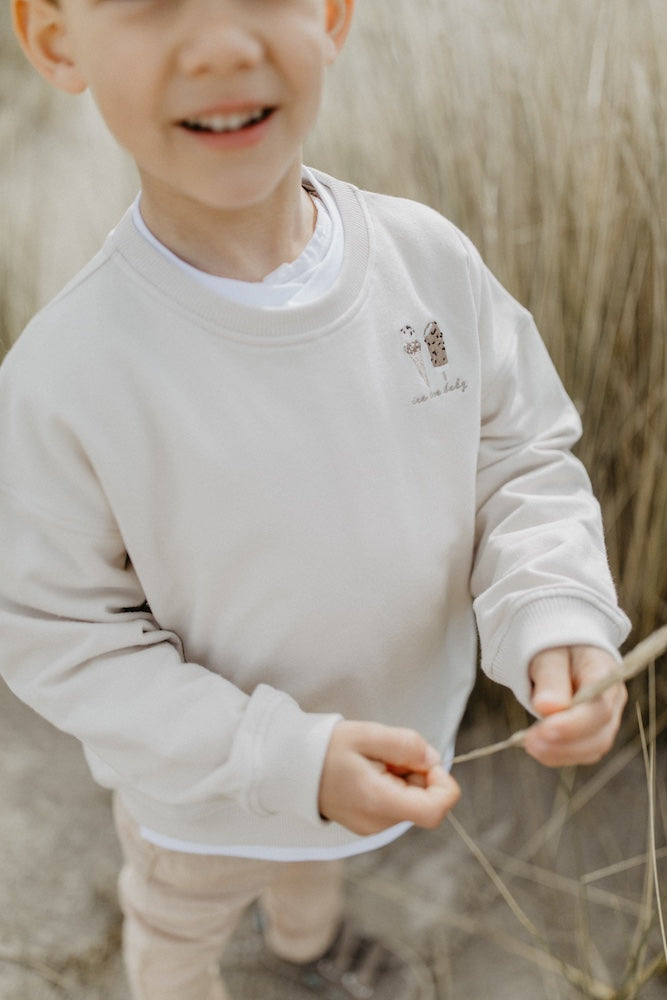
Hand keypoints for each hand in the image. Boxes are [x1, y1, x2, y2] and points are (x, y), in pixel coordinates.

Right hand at [318, 720, 459, 835]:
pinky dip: (392, 786)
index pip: (434, 810)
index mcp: (378, 802)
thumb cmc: (326, 748)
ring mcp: (371, 828)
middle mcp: (377, 823)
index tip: (427, 762)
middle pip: (424, 803)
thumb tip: (433, 760)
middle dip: (418, 774)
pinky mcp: (367, 825)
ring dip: (404, 779)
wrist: (290, 766)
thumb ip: (405, 745)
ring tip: (374, 761)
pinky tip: (369, 772)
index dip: (444, 785)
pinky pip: (395, 805)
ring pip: (410, 803)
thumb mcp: (368, 734)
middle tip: (388, 753)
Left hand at [524, 645, 626, 766]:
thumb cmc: (556, 649)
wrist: (562, 652)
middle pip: (600, 734)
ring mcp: (607, 719)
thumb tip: (545, 708)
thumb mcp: (549, 655)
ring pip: (592, 748)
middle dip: (564, 743)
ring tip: (529, 744)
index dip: (574, 724)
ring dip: (559, 753)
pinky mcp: (593, 733)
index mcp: (605, 673)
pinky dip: (558, 754)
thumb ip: (550, 679)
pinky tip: (537, 746)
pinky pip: (581, 753)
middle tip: (529, 741)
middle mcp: (613, 700)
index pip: (599, 706)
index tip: (545, 729)